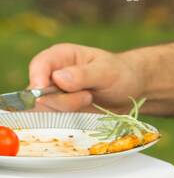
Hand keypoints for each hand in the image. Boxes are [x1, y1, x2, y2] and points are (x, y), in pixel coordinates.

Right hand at [27, 43, 144, 113]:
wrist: (131, 92)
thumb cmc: (120, 74)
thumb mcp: (106, 71)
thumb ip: (83, 75)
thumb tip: (58, 78)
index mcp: (60, 57)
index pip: (39, 65)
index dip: (37, 78)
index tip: (44, 91)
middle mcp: (52, 75)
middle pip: (39, 92)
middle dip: (61, 100)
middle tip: (87, 96)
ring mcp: (54, 96)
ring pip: (45, 110)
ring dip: (67, 110)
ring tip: (89, 99)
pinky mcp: (60, 113)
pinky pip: (54, 121)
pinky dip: (67, 121)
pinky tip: (85, 112)